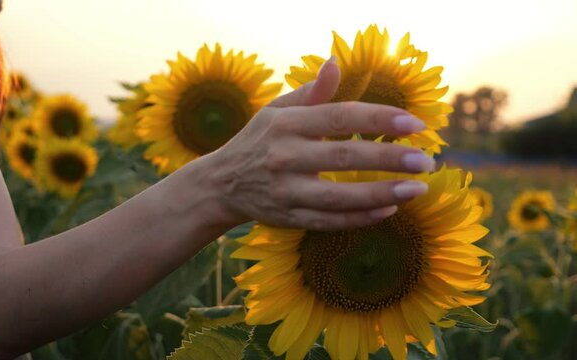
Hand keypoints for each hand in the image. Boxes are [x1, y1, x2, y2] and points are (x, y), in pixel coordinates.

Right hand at [203, 57, 434, 230]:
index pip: (339, 117)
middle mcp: (284, 157)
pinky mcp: (289, 218)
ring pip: (340, 196)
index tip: (414, 124)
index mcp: (285, 124)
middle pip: (344, 156)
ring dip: (382, 193)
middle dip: (389, 158)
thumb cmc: (257, 141)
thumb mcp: (275, 111)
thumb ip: (310, 92)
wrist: (220, 185)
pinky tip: (390, 210)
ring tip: (418, 189)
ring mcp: (286, 191)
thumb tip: (336, 62)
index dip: (378, 119)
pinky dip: (360, 218)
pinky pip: (329, 221)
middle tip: (427, 160)